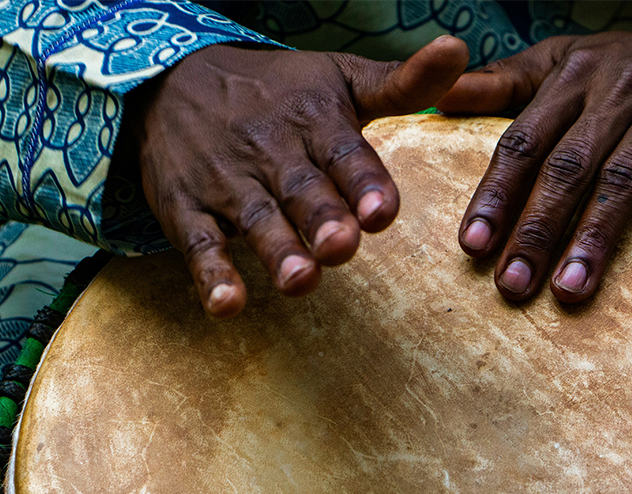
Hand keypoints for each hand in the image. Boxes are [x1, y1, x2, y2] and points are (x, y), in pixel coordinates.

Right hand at [126, 37, 467, 316]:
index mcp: (314, 121)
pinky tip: (226, 305)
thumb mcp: (338, 78)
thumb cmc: (274, 92)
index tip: (383, 212)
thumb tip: (459, 51)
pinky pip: (199, 243)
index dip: (364, 182)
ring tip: (299, 280)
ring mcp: (227, 183)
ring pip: (255, 219)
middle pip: (301, 190)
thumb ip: (400, 84)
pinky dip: (211, 274)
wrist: (172, 81)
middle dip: (323, 219)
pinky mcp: (187, 209)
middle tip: (342, 247)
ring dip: (276, 250)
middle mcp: (271, 151)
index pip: (344, 153)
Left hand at [436, 5, 631, 303]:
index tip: (473, 244)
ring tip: (568, 288)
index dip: (496, 195)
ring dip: (595, 238)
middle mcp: (618, 92)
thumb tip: (440, 98)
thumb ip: (503, 83)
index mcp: (572, 78)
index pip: (524, 142)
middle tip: (512, 283)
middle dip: (537, 230)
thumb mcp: (562, 59)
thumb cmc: (625, 63)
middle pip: (568, 168)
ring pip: (625, 179)